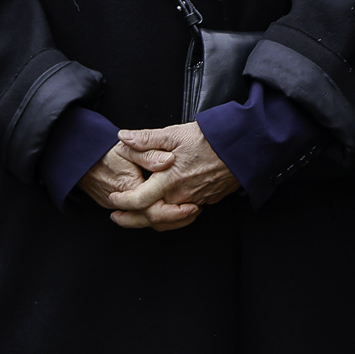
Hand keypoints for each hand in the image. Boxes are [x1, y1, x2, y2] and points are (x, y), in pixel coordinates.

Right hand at [78, 140, 184, 229]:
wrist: (80, 158)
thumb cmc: (102, 152)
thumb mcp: (127, 147)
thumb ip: (149, 152)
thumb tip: (168, 160)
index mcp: (129, 187)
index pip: (156, 209)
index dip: (176, 212)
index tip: (192, 206)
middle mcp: (124, 202)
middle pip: (154, 221)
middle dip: (177, 219)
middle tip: (194, 210)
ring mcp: (119, 208)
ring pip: (147, 222)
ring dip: (169, 220)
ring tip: (186, 212)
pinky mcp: (117, 207)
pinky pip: (139, 217)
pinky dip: (156, 216)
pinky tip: (168, 209)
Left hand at [107, 124, 240, 230]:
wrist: (241, 148)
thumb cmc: (209, 139)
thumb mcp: (174, 133)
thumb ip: (146, 139)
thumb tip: (123, 137)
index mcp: (170, 179)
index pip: (140, 200)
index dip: (124, 202)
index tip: (113, 199)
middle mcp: (181, 195)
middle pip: (152, 217)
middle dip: (131, 220)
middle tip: (116, 217)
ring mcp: (195, 201)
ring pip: (168, 219)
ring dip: (149, 220)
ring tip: (135, 216)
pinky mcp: (205, 201)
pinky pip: (182, 215)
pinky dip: (169, 217)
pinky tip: (162, 210)